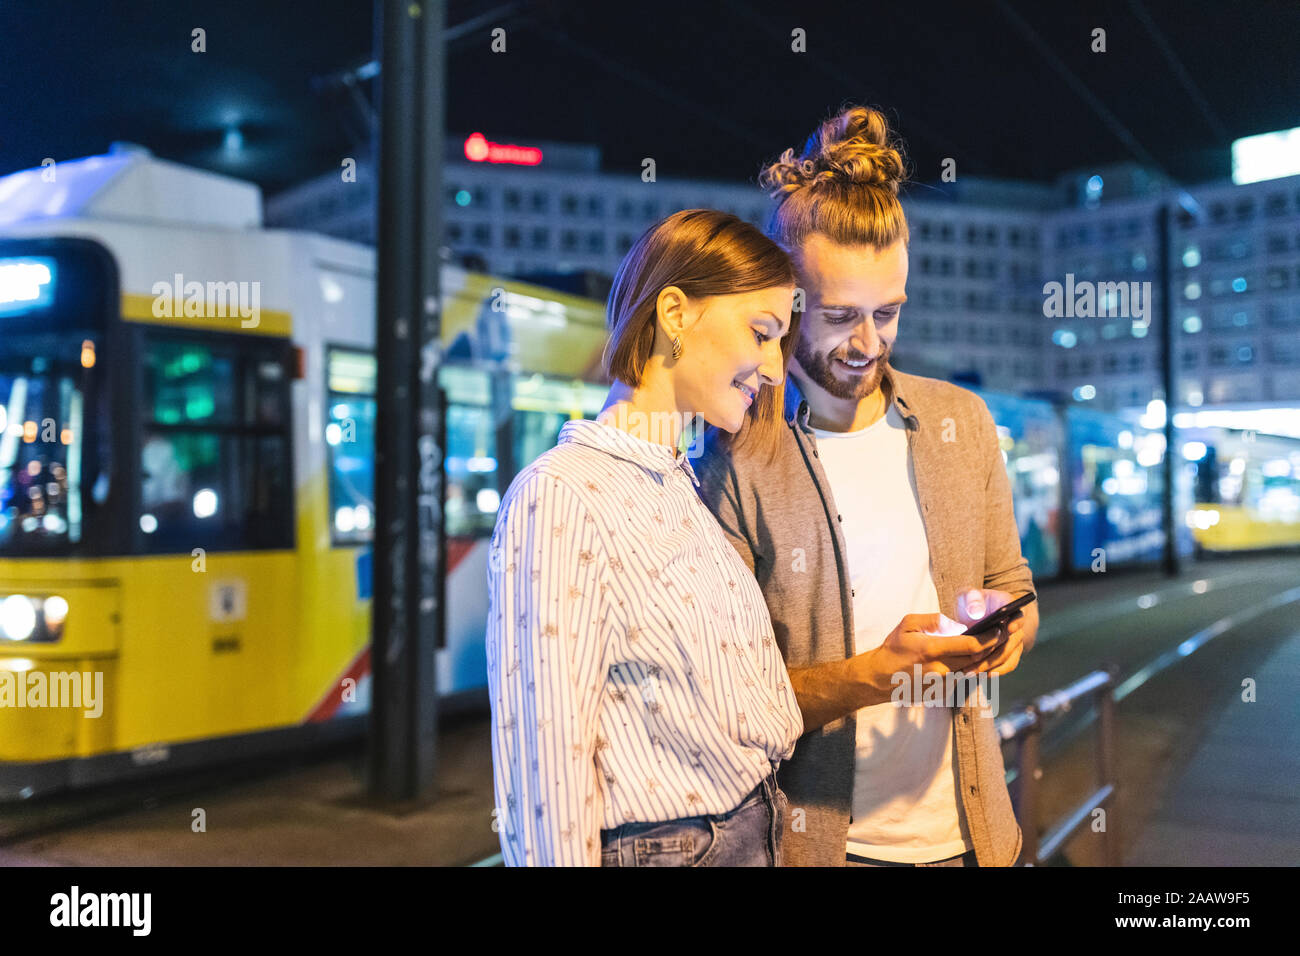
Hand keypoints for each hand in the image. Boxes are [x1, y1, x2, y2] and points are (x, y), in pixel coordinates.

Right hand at [863, 612, 1005, 695]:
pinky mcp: (942, 692)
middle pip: (978, 659)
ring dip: (990, 659)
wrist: (879, 678)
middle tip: (1009, 634)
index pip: (971, 645)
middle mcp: (940, 669)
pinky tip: (984, 659)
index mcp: (932, 650)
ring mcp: (942, 683)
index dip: (990, 638)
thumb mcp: (907, 624)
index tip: (1001, 629)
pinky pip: (964, 678)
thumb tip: (955, 624)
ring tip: (1002, 645)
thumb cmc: (892, 648)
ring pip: (975, 670)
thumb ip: (933, 620)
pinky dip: (976, 668)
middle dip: (996, 646)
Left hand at [956, 588, 1027, 675]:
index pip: (1018, 613)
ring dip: (990, 665)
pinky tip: (978, 675)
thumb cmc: (969, 603)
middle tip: (973, 658)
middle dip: (992, 650)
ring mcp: (1016, 640)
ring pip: (1008, 655)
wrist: (973, 616)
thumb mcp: (967, 596)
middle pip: (1011, 640)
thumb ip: (972, 600)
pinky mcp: (1011, 653)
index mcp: (1009, 605)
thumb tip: (977, 612)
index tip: (1009, 628)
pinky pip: (1008, 665)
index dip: (1016, 621)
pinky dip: (994, 671)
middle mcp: (1016, 623)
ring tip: (968, 671)